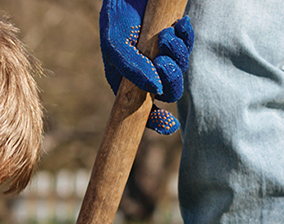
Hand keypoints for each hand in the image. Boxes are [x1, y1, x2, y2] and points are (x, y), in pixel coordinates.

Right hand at [99, 0, 193, 133]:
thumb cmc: (118, 16)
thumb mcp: (116, 44)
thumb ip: (132, 68)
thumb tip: (154, 90)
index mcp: (126, 82)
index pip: (141, 110)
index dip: (155, 120)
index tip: (169, 125)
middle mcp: (146, 73)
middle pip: (168, 92)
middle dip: (170, 79)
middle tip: (162, 60)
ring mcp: (162, 57)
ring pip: (180, 70)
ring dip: (178, 54)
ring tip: (167, 34)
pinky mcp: (176, 40)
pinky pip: (188, 47)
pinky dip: (186, 38)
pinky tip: (180, 25)